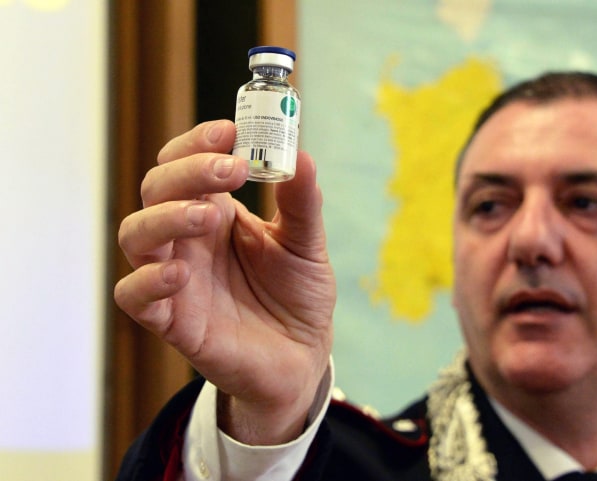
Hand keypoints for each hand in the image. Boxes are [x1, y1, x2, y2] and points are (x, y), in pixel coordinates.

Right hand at [114, 120, 334, 444]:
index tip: (231, 131)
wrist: (303, 357)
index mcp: (216, 211)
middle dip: (188, 170)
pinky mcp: (172, 320)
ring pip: (135, 234)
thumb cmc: (298, 295)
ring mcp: (175, 277)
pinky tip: (179, 273)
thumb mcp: (307, 244)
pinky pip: (133, 296)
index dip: (198, 142)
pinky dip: (146, 280)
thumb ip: (302, 203)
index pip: (186, 164)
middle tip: (231, 169)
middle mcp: (188, 238)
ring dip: (165, 216)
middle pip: (157, 189)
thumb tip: (300, 154)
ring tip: (209, 215)